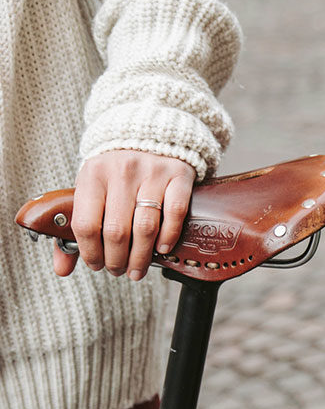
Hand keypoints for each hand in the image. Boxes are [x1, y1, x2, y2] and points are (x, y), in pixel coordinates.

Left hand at [53, 151, 195, 279]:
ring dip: (141, 257)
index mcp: (92, 175)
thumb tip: (62, 270)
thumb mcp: (91, 192)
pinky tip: (161, 249)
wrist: (150, 137)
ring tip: (137, 270)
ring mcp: (151, 173)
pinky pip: (174, 214)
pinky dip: (168, 236)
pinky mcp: (178, 176)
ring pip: (145, 228)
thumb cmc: (117, 175)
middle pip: (117, 231)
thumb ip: (75, 231)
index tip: (97, 265)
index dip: (91, 253)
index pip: (86, 224)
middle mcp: (121, 171)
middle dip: (117, 260)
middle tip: (119, 271)